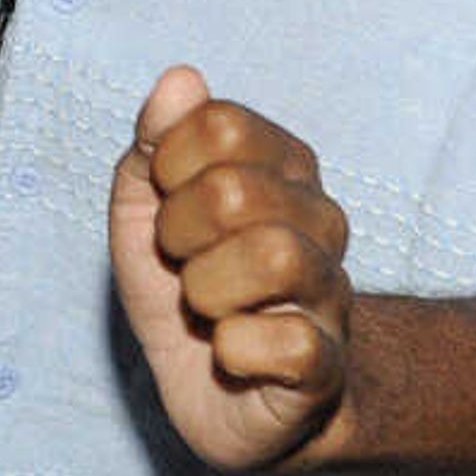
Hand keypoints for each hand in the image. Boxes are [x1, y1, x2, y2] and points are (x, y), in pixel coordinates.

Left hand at [108, 66, 356, 472]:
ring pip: (275, 257)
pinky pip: (284, 343)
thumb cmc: (187, 289)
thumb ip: (154, 141)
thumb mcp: (145, 210)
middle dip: (178, 231)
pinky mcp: (326, 366)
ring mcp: (330, 294)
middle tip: (181, 262)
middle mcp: (321, 222)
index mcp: (282, 170)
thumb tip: (181, 79)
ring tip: (205, 306)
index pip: (222, 124)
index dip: (169, 165)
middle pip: (236, 190)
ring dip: (205, 288)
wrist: (224, 396)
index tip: (167, 205)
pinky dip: (233, 350)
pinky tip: (230, 353)